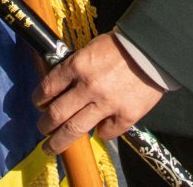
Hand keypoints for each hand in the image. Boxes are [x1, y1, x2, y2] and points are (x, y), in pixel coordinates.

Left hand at [34, 33, 164, 153]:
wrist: (153, 50)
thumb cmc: (120, 46)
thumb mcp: (90, 49)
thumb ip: (75, 68)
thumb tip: (61, 87)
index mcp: (77, 65)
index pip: (47, 88)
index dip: (39, 100)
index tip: (39, 105)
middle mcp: (88, 87)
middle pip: (56, 114)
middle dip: (44, 125)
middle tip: (43, 130)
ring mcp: (107, 104)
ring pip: (74, 130)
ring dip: (59, 141)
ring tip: (52, 146)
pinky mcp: (126, 116)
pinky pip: (105, 133)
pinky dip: (100, 133)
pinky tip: (99, 129)